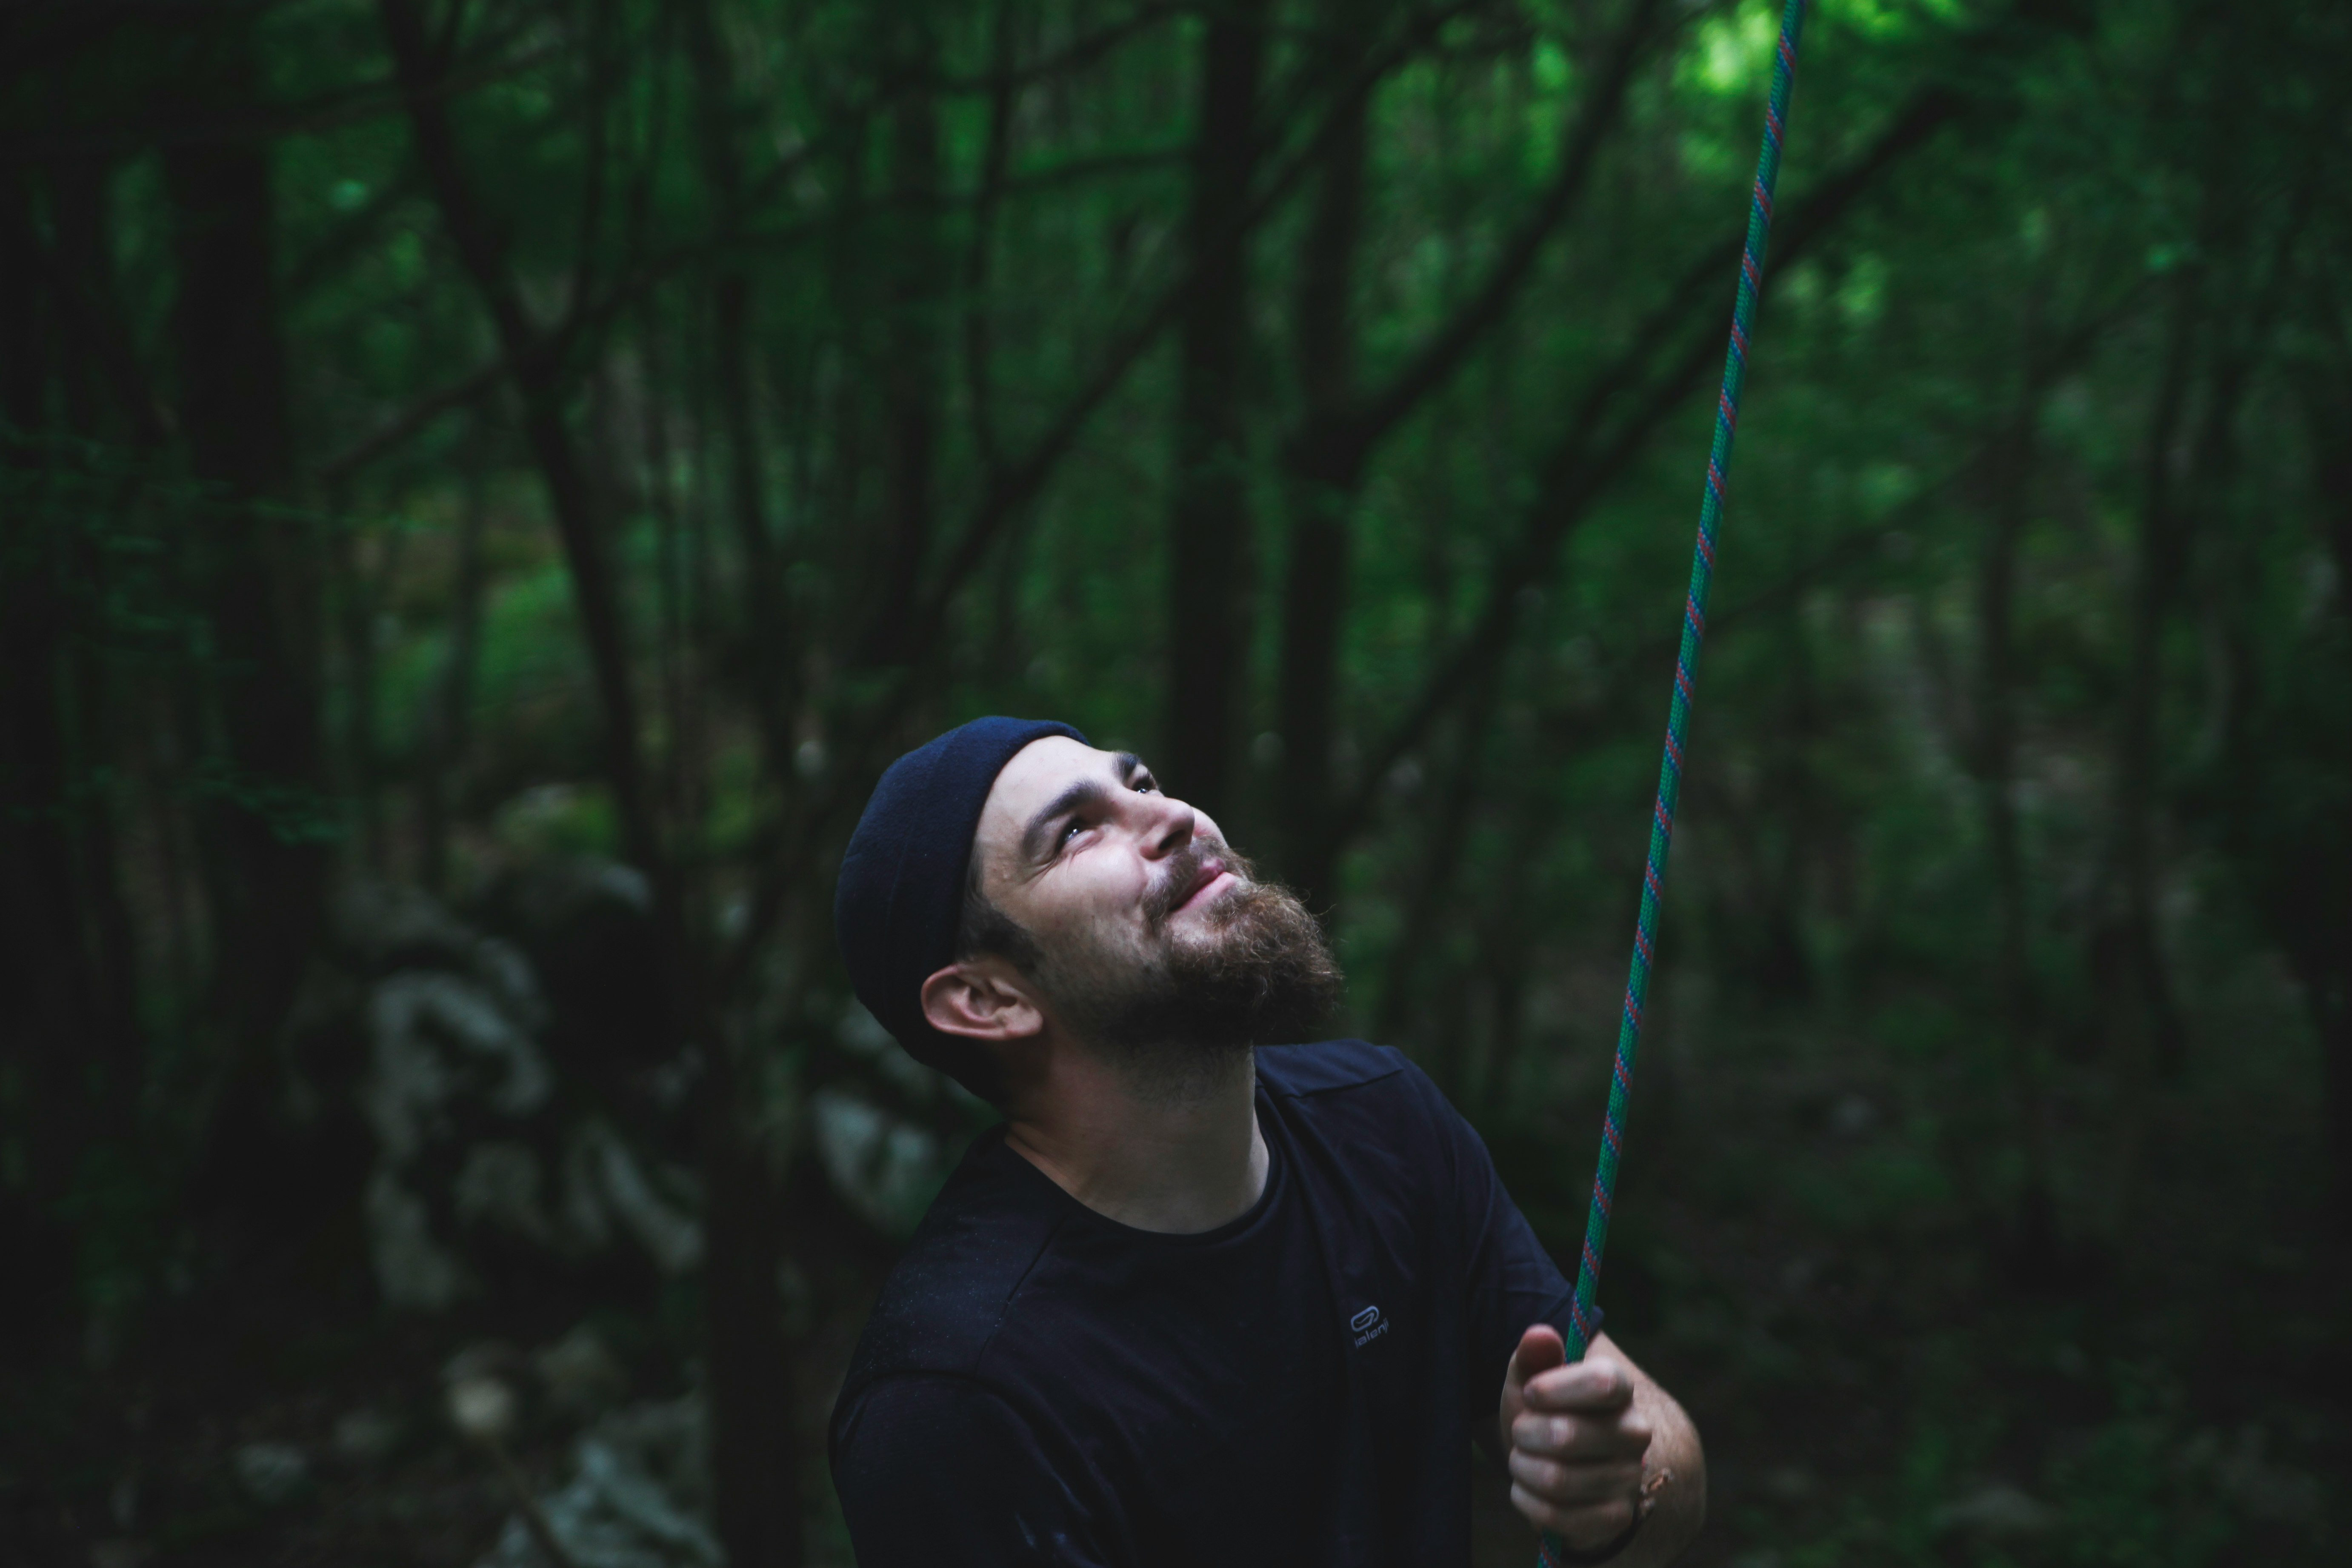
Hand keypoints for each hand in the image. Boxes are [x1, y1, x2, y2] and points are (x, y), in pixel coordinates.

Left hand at [1500, 1325, 1652, 1552]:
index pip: (1604, 1382)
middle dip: (1525, 1433)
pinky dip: (1527, 1500)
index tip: (1531, 1392)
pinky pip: (1557, 1515)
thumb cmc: (1543, 1412)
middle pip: (1565, 1435)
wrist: (1555, 1463)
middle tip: (1522, 1431)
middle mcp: (1634, 1433)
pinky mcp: (1615, 1517)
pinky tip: (1527, 1488)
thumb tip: (1539, 1334)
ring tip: (1524, 1458)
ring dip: (1523, 1467)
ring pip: (1557, 1478)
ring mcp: (1628, 1478)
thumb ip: (1534, 1355)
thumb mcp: (1531, 1378)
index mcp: (1620, 1389)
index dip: (1555, 1388)